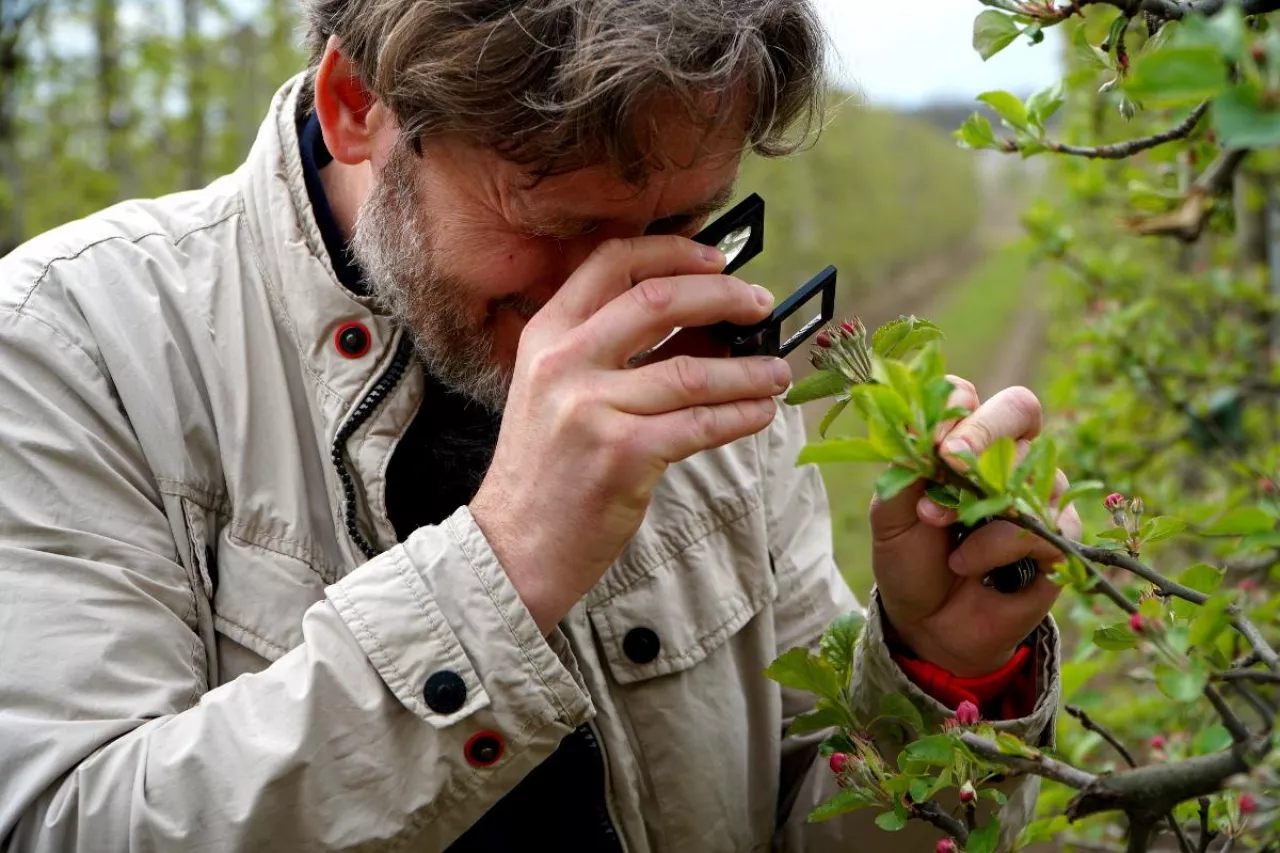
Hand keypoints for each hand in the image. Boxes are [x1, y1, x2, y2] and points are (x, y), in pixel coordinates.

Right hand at [470, 237, 791, 634]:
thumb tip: (705, 322)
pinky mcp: (623, 454)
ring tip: (777, 372)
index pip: (612, 263)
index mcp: (546, 336)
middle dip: (724, 296)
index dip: (674, 252)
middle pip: (659, 301)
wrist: (516, 545)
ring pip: (692, 371)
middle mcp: (564, 363)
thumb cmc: (547, 471)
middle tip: (761, 305)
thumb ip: (614, 352)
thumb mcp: (560, 394)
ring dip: (748, 370)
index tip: (719, 260)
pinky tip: (761, 413)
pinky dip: (741, 415)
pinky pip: (701, 424)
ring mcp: (592, 408)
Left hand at [868, 379, 1082, 677]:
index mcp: (962, 440)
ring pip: (1031, 469)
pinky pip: (1042, 526)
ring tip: (942, 532)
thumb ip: (905, 471)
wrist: (928, 623)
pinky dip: (996, 546)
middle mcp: (1008, 456)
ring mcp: (1039, 493)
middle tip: (950, 459)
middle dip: (981, 432)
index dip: (953, 406)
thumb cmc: (910, 558)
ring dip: (978, 503)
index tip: (929, 439)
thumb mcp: (891, 515)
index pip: (968, 395)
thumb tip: (929, 436)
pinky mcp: (1060, 537)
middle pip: (1019, 410)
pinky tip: (967, 564)